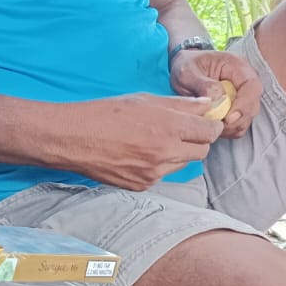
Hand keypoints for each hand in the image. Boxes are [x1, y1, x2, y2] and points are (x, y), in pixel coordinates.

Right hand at [58, 93, 224, 189]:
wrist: (72, 138)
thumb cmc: (105, 114)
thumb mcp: (145, 100)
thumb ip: (181, 104)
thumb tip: (207, 104)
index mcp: (168, 128)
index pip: (210, 132)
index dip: (213, 125)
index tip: (209, 122)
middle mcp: (165, 153)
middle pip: (202, 151)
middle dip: (198, 140)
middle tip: (185, 130)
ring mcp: (154, 172)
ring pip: (183, 163)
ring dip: (179, 152)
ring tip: (155, 139)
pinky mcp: (142, 185)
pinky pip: (163, 174)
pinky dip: (160, 164)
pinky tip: (140, 152)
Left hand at [169, 46, 262, 138]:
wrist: (185, 68)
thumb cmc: (187, 66)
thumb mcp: (187, 71)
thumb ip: (202, 84)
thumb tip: (217, 99)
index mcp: (237, 67)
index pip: (252, 87)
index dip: (244, 105)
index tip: (228, 118)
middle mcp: (245, 82)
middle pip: (252, 106)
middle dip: (236, 121)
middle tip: (215, 125)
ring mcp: (243, 96)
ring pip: (247, 118)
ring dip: (231, 127)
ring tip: (210, 124)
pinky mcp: (238, 109)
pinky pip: (239, 125)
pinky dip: (228, 130)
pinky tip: (213, 126)